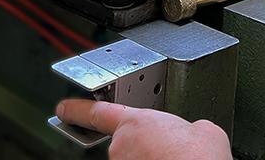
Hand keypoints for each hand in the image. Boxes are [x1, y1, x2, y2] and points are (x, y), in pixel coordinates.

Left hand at [56, 99, 232, 159]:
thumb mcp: (201, 127)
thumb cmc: (197, 156)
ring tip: (173, 159)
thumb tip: (191, 132)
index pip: (98, 112)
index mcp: (135, 121)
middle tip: (169, 149)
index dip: (78, 109)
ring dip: (149, 159)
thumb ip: (184, 124)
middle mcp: (121, 147)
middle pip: (126, 141)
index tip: (63, 108)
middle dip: (145, 144)